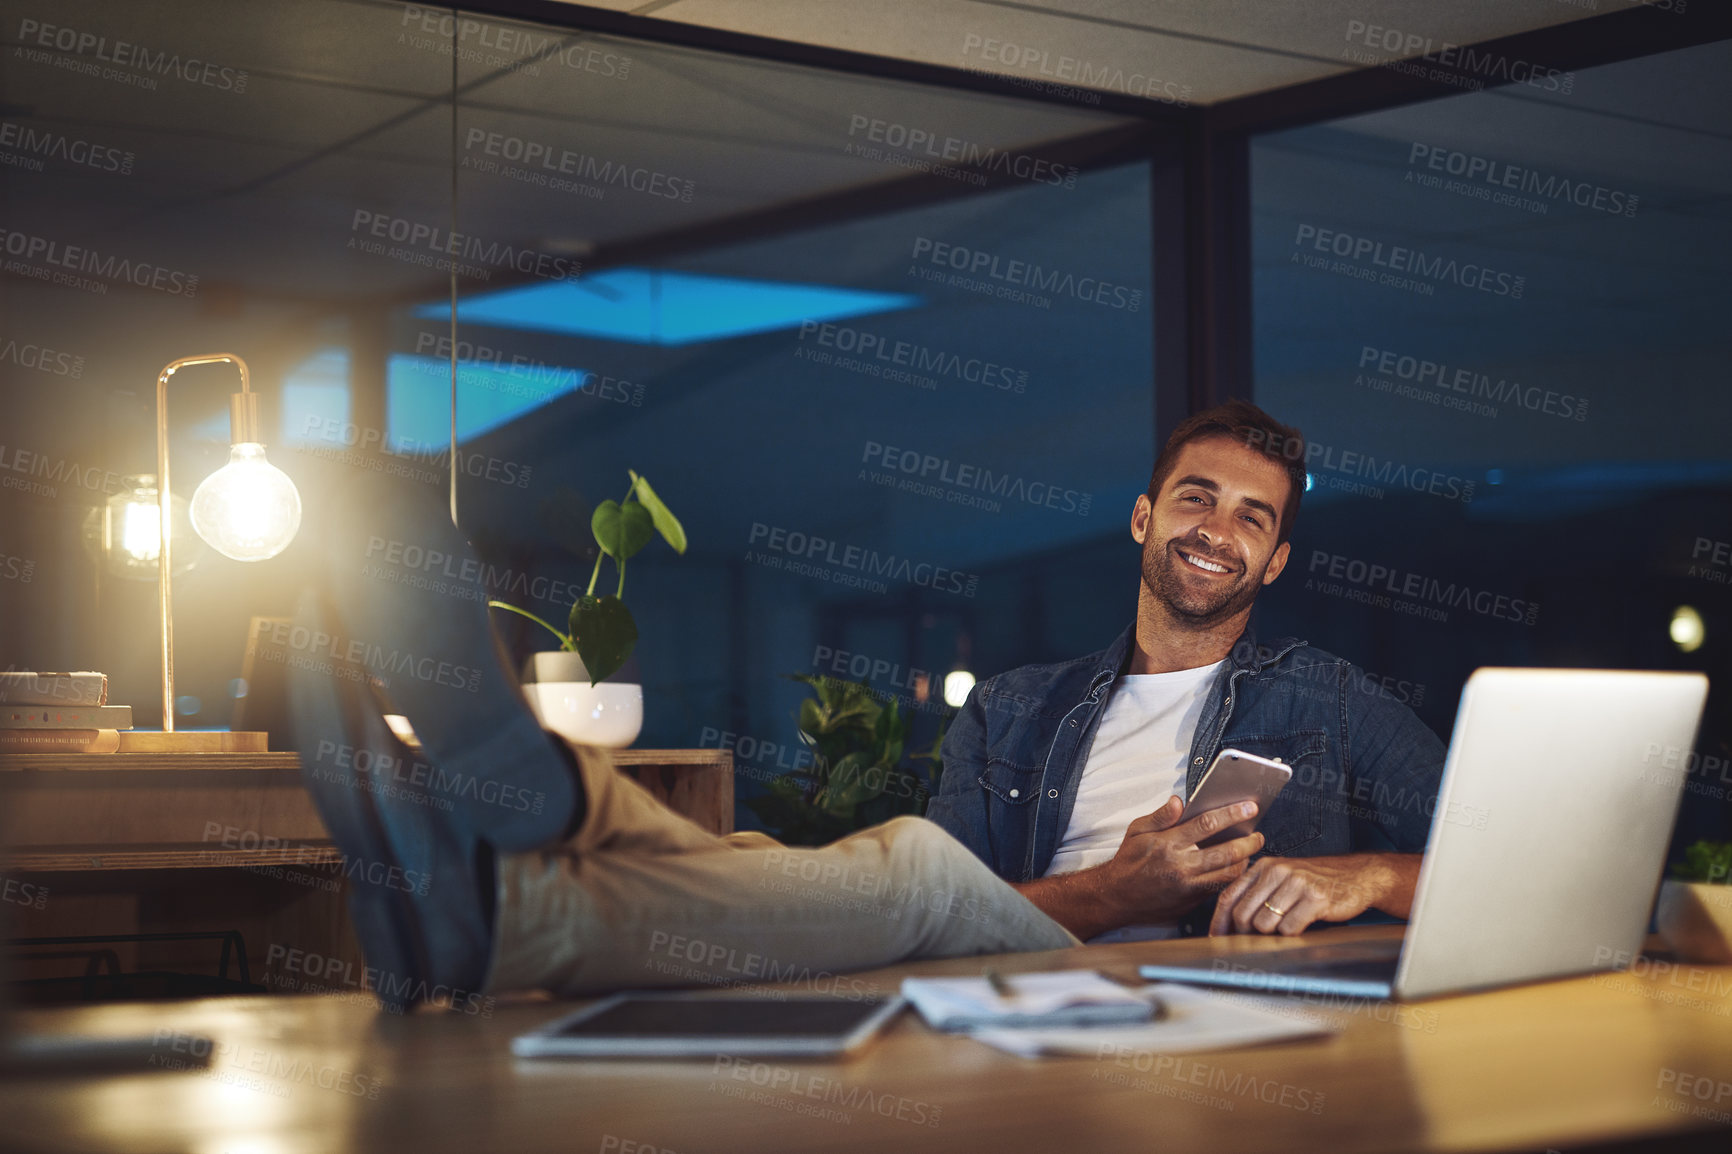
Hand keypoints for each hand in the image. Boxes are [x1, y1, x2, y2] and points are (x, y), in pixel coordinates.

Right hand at [1097, 796, 1265, 925]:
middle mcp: (1180, 866)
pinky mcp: (1192, 902)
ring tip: (1250, 852)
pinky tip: (1236, 868)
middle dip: (1249, 842)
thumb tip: (1178, 801)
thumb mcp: (1136, 831)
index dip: (1232, 814)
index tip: (1249, 807)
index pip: (1207, 824)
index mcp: (1168, 844)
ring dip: (1245, 862)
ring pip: (1229, 874)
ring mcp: (1188, 887)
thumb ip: (1160, 816)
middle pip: (1227, 853)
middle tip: (1258, 835)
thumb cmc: (1127, 863)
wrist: (1116, 898)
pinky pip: (1219, 888)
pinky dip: (1232, 878)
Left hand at [1208, 854, 1419, 935]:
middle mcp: (1276, 871)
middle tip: (1254, 942)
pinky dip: (1292, 935)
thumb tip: (1230, 924)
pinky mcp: (1315, 898)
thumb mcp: (1283, 879)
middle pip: (1242, 914)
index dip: (1219, 922)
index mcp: (1264, 866)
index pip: (1229, 896)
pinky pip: (1289, 928)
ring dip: (1271, 936)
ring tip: (1285, 931)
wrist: (1358, 876)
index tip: (1215, 939)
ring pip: (1264, 924)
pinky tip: (1303, 928)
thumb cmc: (1318, 882)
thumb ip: (1258, 893)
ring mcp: (1296, 883)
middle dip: (1244, 934)